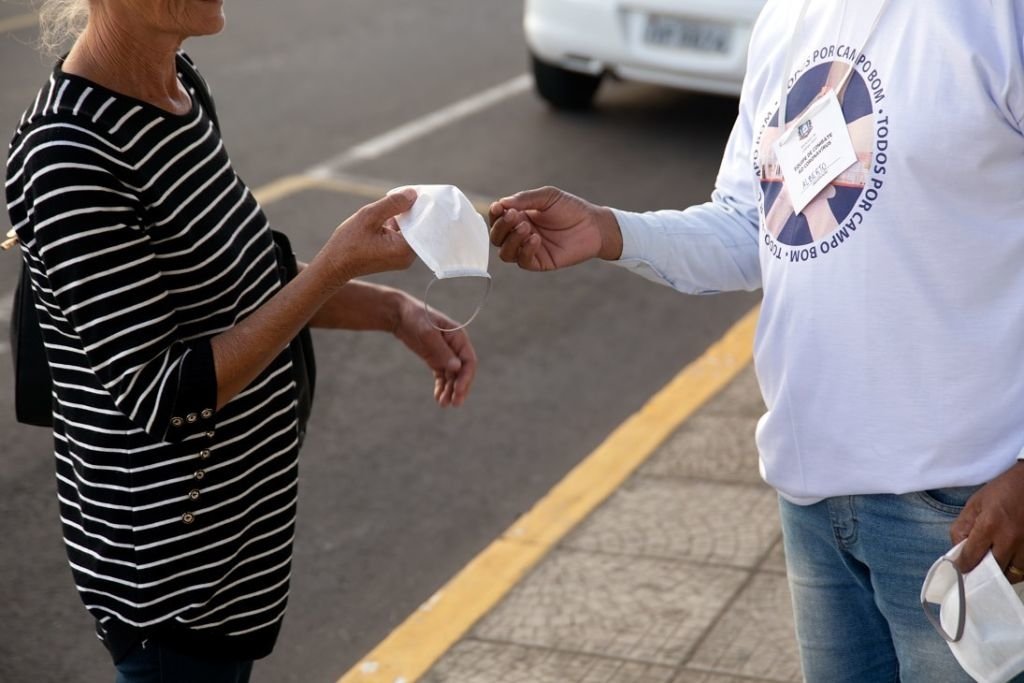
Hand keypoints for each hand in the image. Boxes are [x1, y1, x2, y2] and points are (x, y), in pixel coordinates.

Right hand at [317, 189, 417, 282]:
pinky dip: (397, 225)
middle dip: (411, 210)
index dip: (420, 206)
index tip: (413, 193)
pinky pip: (403, 236)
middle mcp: (408, 257)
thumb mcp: (369, 216)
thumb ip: (393, 204)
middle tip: (400, 196)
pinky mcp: (397, 256)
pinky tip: (385, 217)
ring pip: (411, 230)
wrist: (334, 265)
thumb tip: (413, 194)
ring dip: (402, 217)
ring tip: (388, 207)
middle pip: (419, 227)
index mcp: (404, 250)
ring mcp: (403, 258)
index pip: (423, 224)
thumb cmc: (348, 243)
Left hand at [393, 295, 477, 407]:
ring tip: (443, 404)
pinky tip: (438, 397)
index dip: (466, 378)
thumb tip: (457, 368)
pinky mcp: (436, 359)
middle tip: (454, 404)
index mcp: (459, 337)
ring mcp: (446, 354)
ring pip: (453, 377)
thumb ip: (442, 351)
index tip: (458, 391)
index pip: (469, 361)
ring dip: (450, 391)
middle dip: (460, 388)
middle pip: (463, 372)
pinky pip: (442, 376)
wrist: (399, 314)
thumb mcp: (427, 334)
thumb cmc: (415, 318)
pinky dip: (442, 387)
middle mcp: (456, 347)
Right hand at [488, 186, 622, 270]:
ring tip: (527, 228)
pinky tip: (535, 239)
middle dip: (501, 227)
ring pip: (505, 253)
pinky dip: (525, 250)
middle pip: (497, 237)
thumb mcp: (547, 196)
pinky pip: (523, 261)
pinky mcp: (539, 262)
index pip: (497, 219)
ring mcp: (529, 249)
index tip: (499, 207)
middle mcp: (520, 234)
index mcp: (520, 217)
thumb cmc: (571, 208)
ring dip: (511, 240)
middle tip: (514, 216)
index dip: (494, 214)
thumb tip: (501, 203)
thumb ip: (525, 199)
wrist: (593, 225)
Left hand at [951, 461, 1023, 582]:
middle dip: (983, 573)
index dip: (963, 565)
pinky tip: (1010, 562)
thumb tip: (957, 549)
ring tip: (995, 567)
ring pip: (1014, 574)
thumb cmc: (1001, 491)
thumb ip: (962, 527)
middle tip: (976, 571)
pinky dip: (1017, 569)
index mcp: (990, 525)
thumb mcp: (975, 504)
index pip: (972, 556)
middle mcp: (1010, 539)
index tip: (960, 570)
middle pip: (994, 570)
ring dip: (1003, 573)